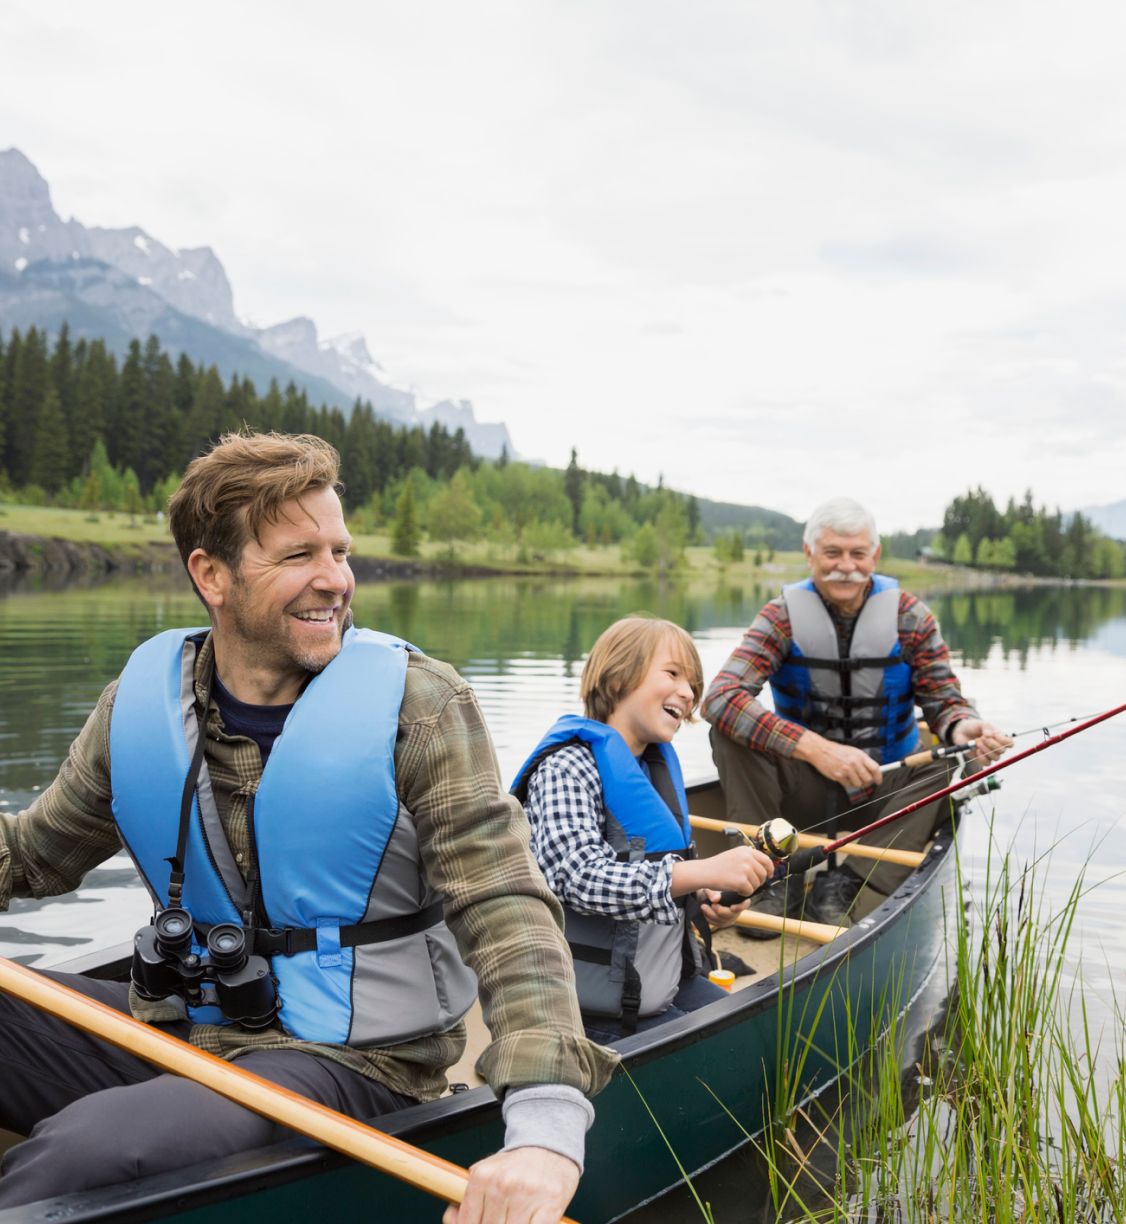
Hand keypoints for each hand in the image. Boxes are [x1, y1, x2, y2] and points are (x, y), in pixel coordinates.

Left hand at [443, 1147, 578, 1223]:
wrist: (552, 1147)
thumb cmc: (517, 1165)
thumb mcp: (487, 1172)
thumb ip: (467, 1196)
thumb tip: (451, 1217)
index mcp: (482, 1177)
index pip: (468, 1222)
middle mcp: (502, 1185)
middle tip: (501, 1218)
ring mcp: (526, 1195)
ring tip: (514, 1218)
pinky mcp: (550, 1205)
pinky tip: (528, 1222)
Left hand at [699, 888, 749, 927]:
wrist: (705, 896)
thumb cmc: (711, 889)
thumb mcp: (710, 888)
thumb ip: (713, 893)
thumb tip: (716, 899)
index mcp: (738, 899)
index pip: (744, 905)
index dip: (740, 907)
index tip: (732, 907)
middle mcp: (736, 910)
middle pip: (730, 915)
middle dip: (720, 911)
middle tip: (712, 905)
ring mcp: (730, 918)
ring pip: (723, 921)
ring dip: (711, 914)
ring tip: (703, 906)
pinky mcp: (723, 923)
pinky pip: (718, 924)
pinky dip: (710, 919)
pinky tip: (704, 912)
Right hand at [705, 845, 774, 896]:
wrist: (705, 872)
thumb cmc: (718, 865)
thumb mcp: (735, 855)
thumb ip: (749, 859)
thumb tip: (765, 868)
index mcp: (747, 850)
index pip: (767, 860)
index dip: (769, 870)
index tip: (769, 875)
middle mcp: (747, 858)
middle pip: (763, 874)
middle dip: (758, 881)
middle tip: (747, 883)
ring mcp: (745, 869)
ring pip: (757, 884)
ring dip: (750, 887)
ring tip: (738, 884)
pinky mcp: (742, 881)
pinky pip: (750, 891)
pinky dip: (743, 893)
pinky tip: (735, 889)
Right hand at [797, 733, 881, 789]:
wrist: (821, 750)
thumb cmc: (837, 751)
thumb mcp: (853, 751)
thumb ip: (863, 761)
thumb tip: (873, 771)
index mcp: (860, 756)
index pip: (875, 768)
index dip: (879, 777)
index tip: (879, 781)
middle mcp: (854, 763)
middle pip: (868, 779)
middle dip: (867, 782)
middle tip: (864, 780)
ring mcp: (846, 770)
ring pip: (859, 784)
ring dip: (857, 783)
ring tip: (852, 778)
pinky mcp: (839, 776)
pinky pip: (848, 785)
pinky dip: (847, 783)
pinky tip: (844, 777)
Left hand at [951, 719, 1011, 766]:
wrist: (962, 732)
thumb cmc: (974, 727)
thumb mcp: (980, 724)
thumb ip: (986, 727)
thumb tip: (990, 735)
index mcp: (1000, 737)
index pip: (1010, 743)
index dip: (1004, 741)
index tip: (994, 734)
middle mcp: (997, 747)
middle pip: (1002, 751)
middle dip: (991, 744)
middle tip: (981, 737)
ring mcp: (990, 754)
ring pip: (995, 758)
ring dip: (985, 750)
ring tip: (977, 742)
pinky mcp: (983, 759)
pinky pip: (987, 763)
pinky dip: (981, 757)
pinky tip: (977, 750)